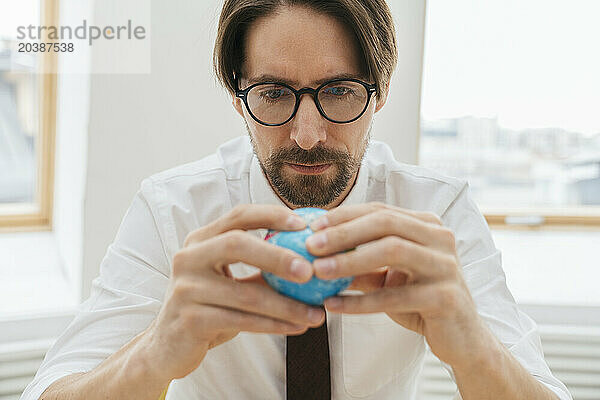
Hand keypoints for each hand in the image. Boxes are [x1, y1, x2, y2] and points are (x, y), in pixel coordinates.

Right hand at [140, 204, 325, 381]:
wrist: (168, 347)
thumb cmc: (207, 307)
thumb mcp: (230, 281)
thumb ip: (260, 268)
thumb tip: (312, 259)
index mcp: (200, 240)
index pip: (239, 216)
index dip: (272, 215)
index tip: (304, 225)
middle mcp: (189, 258)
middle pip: (237, 244)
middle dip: (278, 256)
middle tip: (310, 271)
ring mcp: (186, 288)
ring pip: (245, 293)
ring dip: (287, 305)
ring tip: (316, 313)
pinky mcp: (190, 319)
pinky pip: (241, 320)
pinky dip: (273, 325)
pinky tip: (297, 327)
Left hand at [305, 202, 489, 368]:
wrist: (463, 339)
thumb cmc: (421, 301)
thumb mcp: (388, 278)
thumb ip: (361, 263)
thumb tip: (317, 252)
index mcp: (427, 226)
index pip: (380, 210)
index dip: (344, 216)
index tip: (312, 226)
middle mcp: (440, 238)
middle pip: (386, 223)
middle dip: (344, 232)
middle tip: (310, 245)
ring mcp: (446, 265)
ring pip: (392, 250)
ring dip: (350, 260)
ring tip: (317, 271)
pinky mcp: (445, 297)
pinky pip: (395, 296)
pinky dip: (360, 301)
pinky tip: (333, 306)